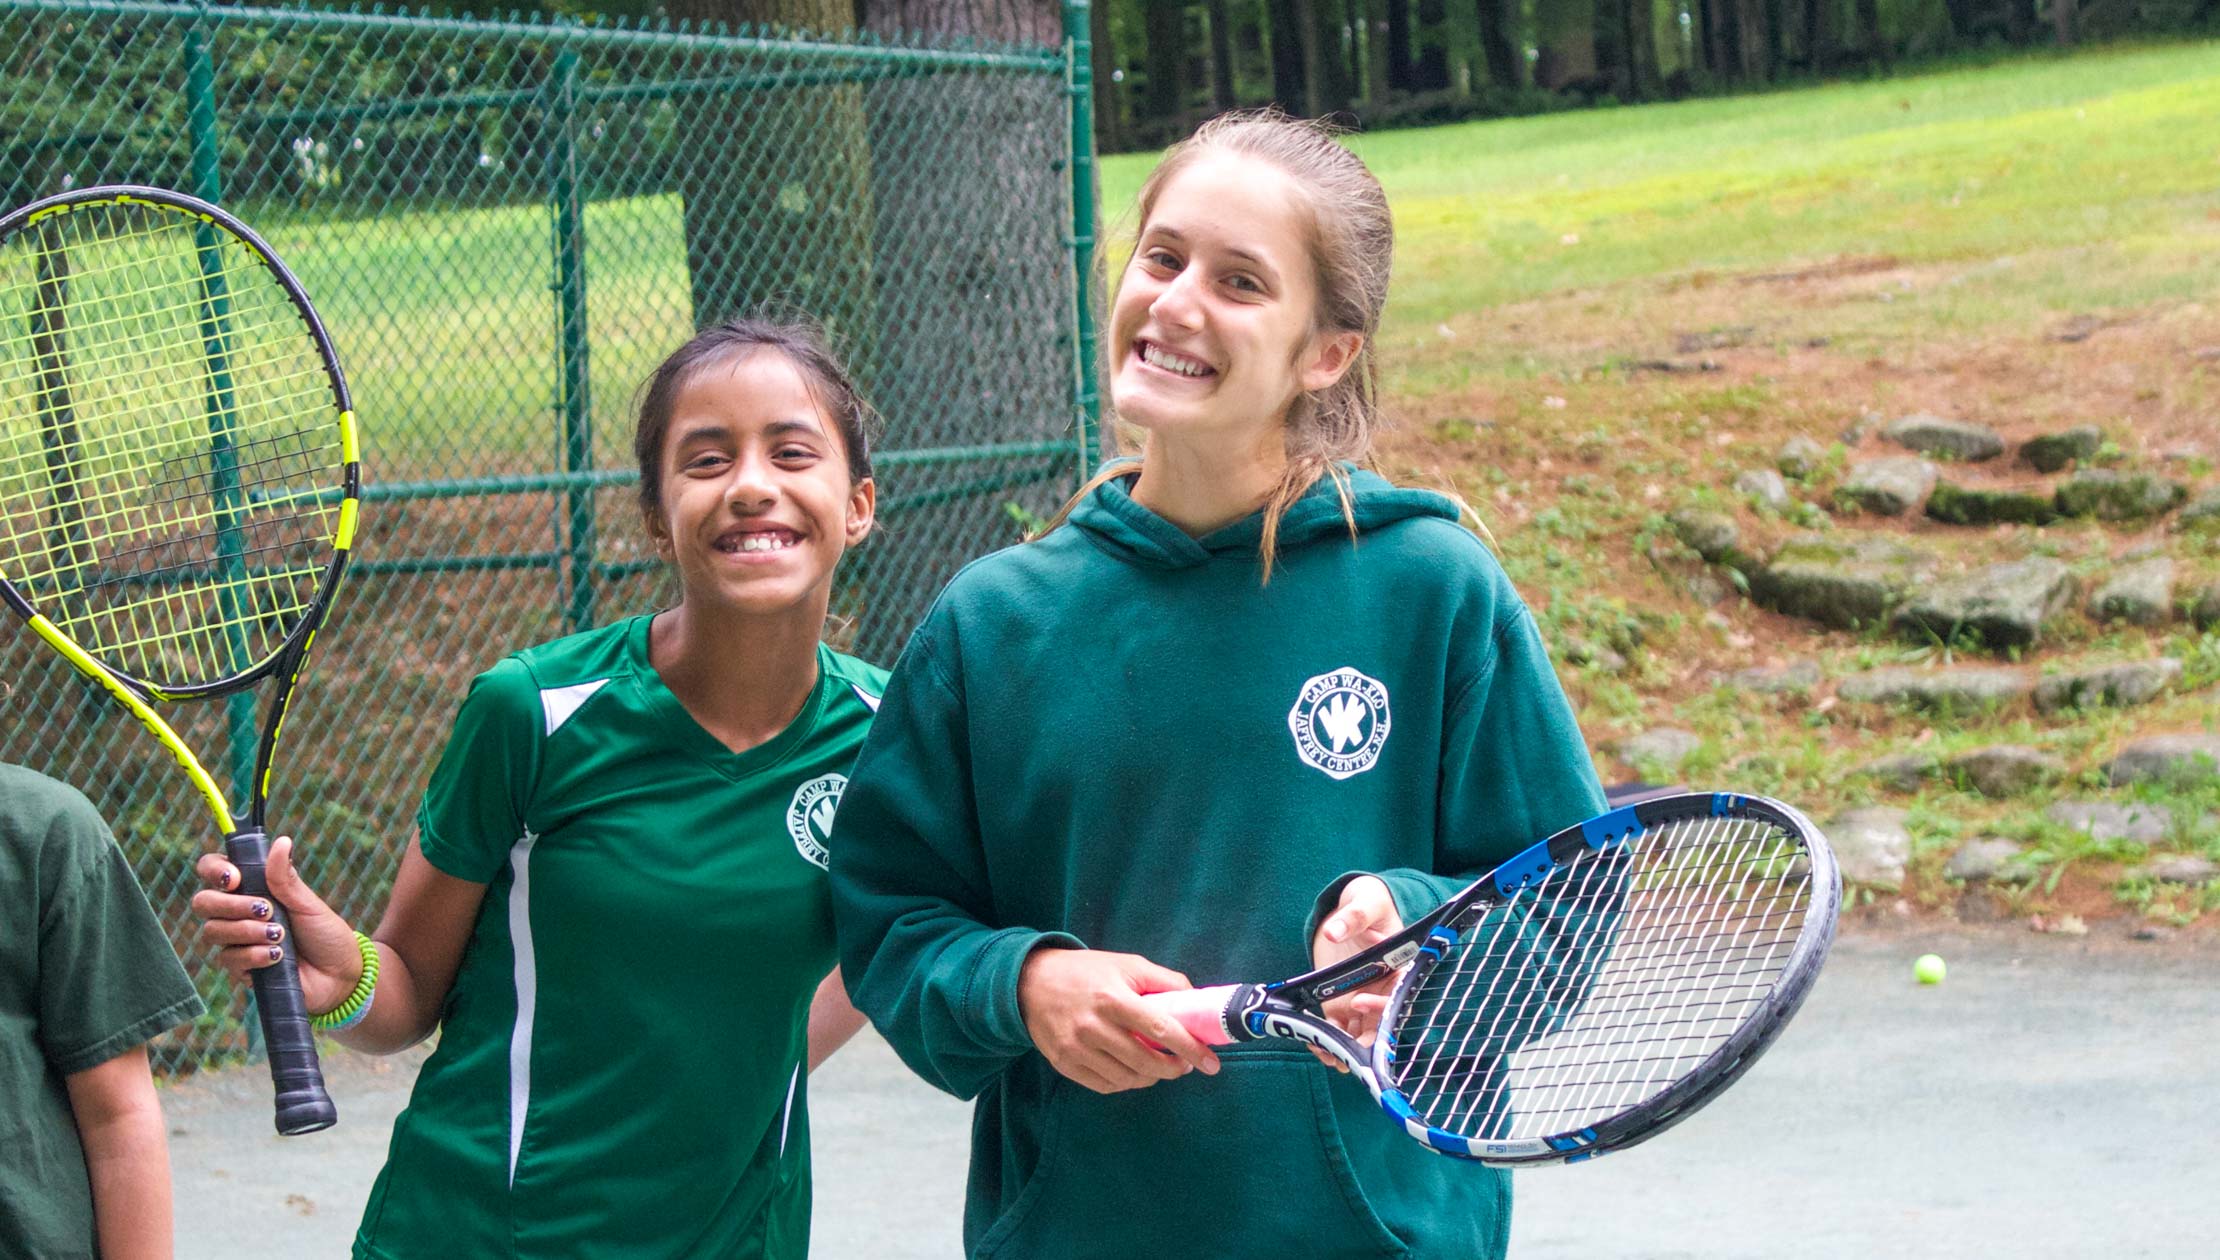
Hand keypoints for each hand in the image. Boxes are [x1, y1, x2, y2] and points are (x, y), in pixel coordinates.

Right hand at [191, 837, 361, 1014]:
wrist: (341, 975)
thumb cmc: (325, 934)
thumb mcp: (308, 903)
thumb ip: (286, 878)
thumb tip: (282, 841)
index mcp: (252, 889)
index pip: (214, 870)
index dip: (214, 870)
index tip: (234, 878)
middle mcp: (238, 914)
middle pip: (203, 902)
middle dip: (231, 905)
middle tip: (266, 909)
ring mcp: (237, 941)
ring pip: (213, 931)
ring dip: (247, 931)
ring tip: (280, 935)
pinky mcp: (240, 968)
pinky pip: (229, 959)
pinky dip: (254, 955)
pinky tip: (277, 957)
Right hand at [1017, 948, 1220, 1093]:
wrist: (1029, 983)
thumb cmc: (1085, 971)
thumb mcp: (1127, 964)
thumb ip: (1164, 980)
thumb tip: (1195, 999)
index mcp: (1113, 998)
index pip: (1161, 1030)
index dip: (1190, 1049)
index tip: (1211, 1062)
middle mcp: (1093, 1027)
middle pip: (1146, 1062)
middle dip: (1174, 1069)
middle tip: (1185, 1065)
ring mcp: (1077, 1049)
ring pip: (1128, 1078)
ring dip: (1151, 1077)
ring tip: (1160, 1066)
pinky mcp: (1065, 1064)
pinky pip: (1106, 1086)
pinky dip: (1126, 1083)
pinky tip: (1133, 1071)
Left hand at [1307, 876, 1404, 1071]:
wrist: (1351, 906)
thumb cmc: (1368, 902)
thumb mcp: (1365, 903)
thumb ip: (1353, 917)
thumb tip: (1334, 932)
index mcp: (1397, 971)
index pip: (1395, 997)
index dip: (1379, 1007)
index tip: (1358, 1002)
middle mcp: (1381, 991)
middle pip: (1378, 1027)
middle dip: (1362, 1043)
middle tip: (1341, 1051)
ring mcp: (1360, 1000)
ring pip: (1357, 1036)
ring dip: (1342, 1048)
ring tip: (1323, 1050)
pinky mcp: (1339, 1004)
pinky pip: (1337, 1029)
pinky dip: (1327, 1040)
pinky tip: (1313, 1043)